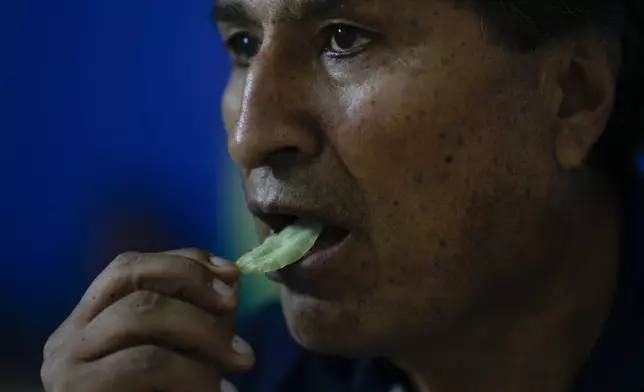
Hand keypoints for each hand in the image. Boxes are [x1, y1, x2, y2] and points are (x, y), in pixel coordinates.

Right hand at [41, 249, 253, 391]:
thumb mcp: (180, 353)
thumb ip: (198, 319)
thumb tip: (232, 281)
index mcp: (89, 321)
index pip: (130, 266)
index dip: (183, 261)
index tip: (231, 273)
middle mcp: (70, 336)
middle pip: (134, 277)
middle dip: (195, 285)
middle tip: (237, 305)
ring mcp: (68, 364)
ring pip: (140, 313)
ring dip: (202, 329)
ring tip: (239, 359)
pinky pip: (147, 362)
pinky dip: (193, 371)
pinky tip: (218, 389)